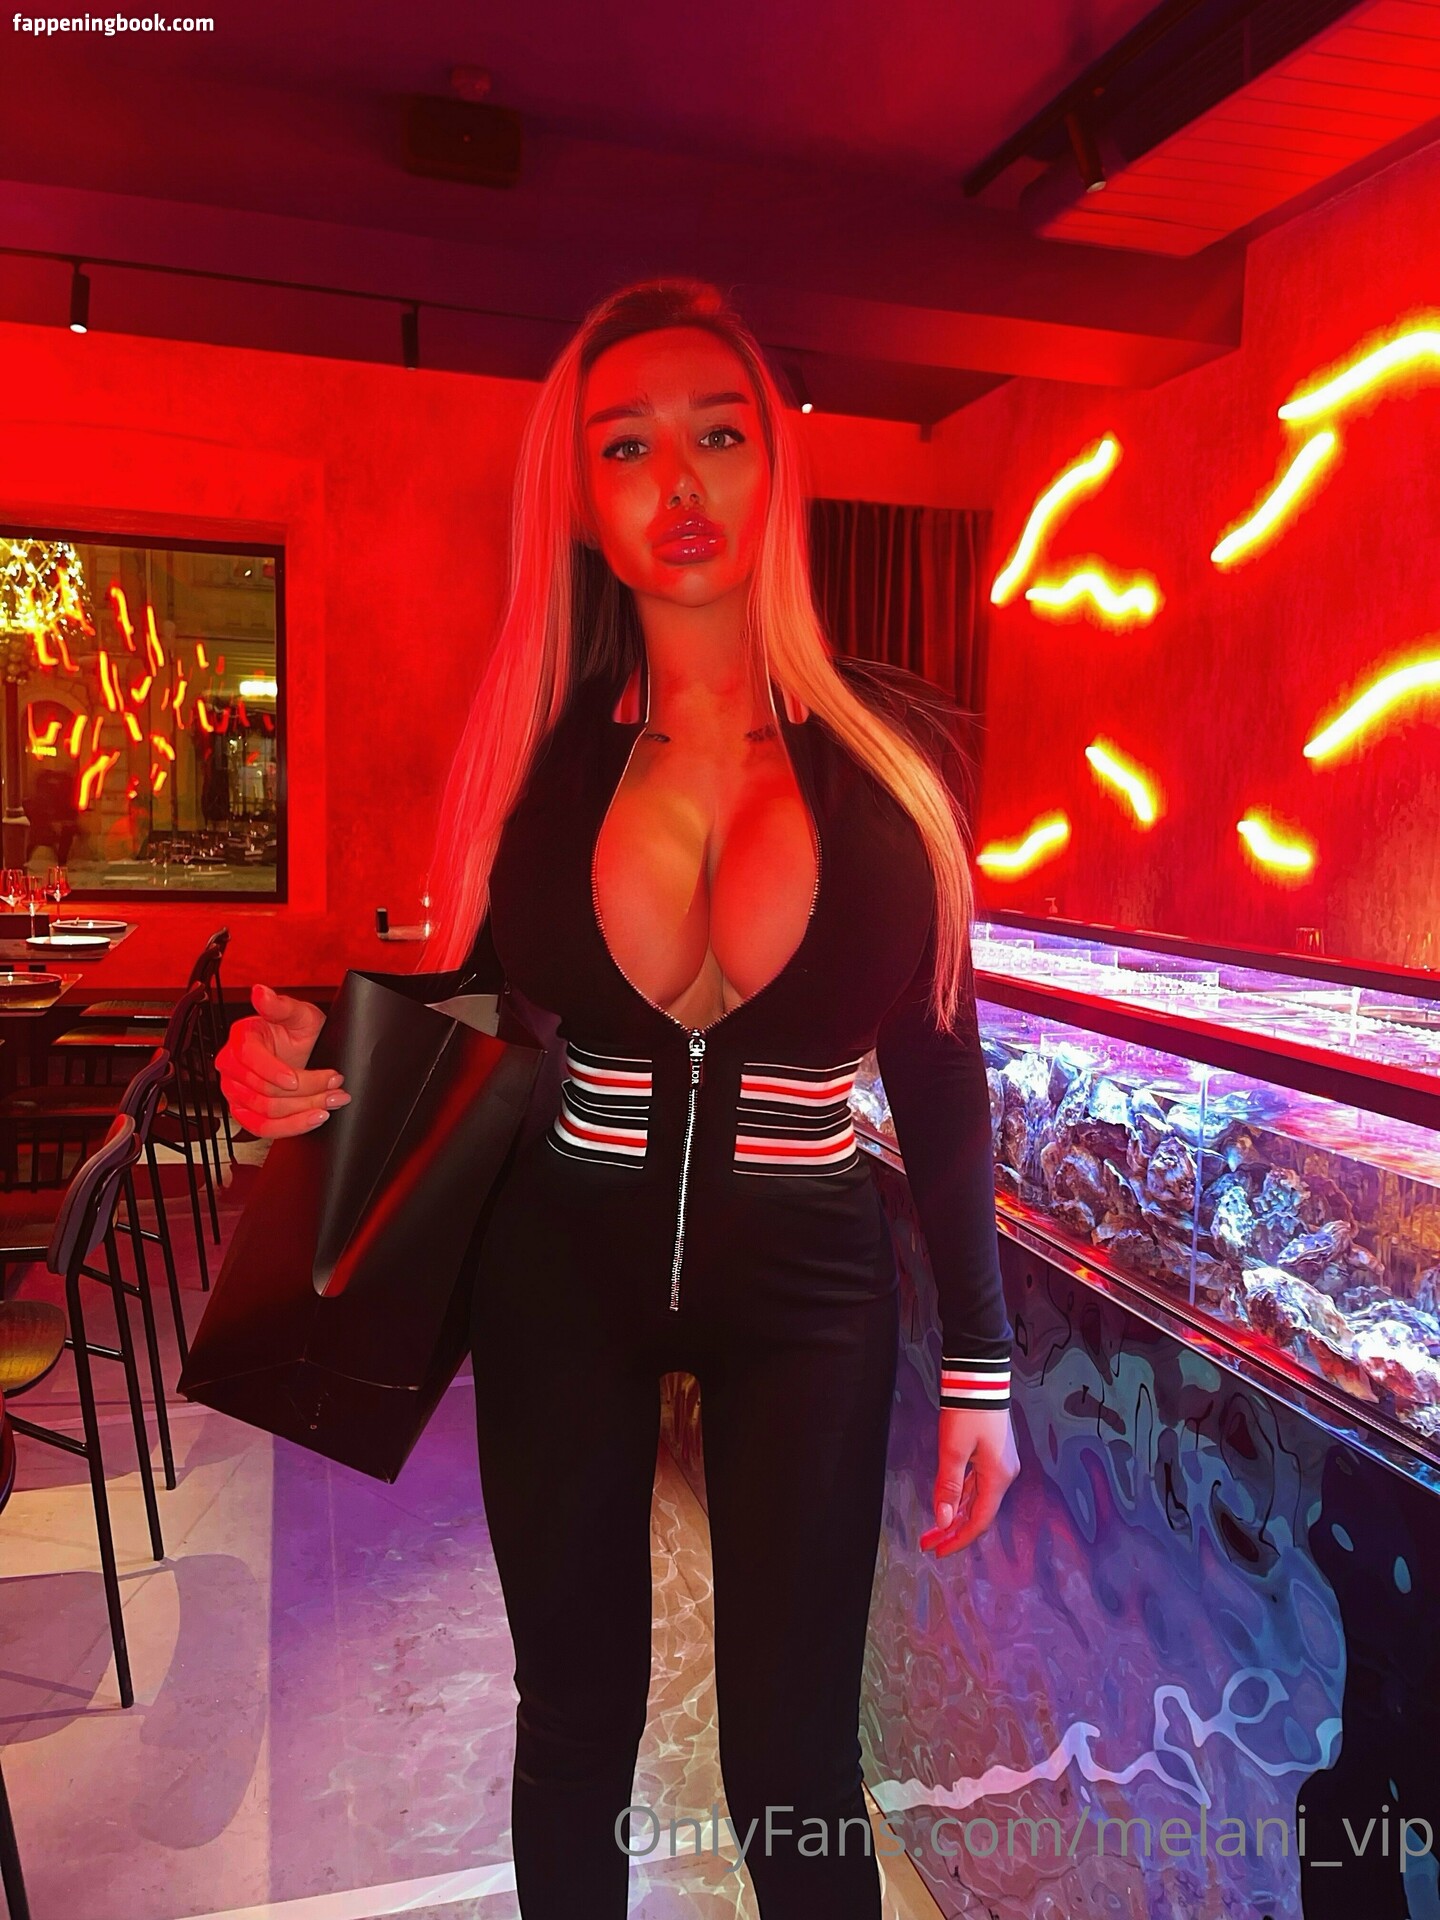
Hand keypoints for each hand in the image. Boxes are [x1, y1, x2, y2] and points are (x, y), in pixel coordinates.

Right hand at [215, 983, 348, 1139]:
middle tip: (334, 1083)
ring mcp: (236, 1092)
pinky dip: (292, 1127)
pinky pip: (263, 1128)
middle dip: (305, 1090)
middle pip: (263, 1090)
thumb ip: (281, 1005)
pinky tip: (314, 1118)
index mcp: (242, 1038)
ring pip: (267, 1112)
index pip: (249, 1058)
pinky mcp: (245, 1112)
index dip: (273, 1071)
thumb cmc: (298, 1032)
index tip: (297, 1078)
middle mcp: (232, 1066)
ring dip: (304, 1109)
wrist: (305, 1052)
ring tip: (333, 1099)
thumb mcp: (299, 1014)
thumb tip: (261, 992)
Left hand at [919, 1405, 1018, 1556]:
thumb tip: (942, 1520)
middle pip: (978, 1513)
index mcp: (997, 1477)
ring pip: (976, 1499)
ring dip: (955, 1514)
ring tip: (933, 1527)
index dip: (958, 1539)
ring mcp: (999, 1464)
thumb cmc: (968, 1410)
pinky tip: (947, 1503)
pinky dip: (961, 1497)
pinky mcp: (992, 1454)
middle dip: (953, 1530)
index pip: (978, 1521)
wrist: (980, 1378)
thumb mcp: (953, 1450)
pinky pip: (977, 1485)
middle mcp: (1003, 1474)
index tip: (937, 1551)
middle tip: (928, 1542)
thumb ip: (948, 1486)